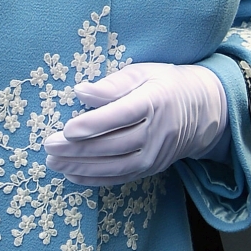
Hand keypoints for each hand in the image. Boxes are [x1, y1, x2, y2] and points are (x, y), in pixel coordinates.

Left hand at [43, 63, 226, 185]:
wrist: (202, 111)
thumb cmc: (166, 84)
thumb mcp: (143, 72)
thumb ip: (113, 83)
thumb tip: (81, 92)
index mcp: (154, 101)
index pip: (120, 116)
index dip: (93, 124)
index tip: (67, 128)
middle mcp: (156, 132)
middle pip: (112, 144)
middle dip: (77, 148)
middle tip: (48, 146)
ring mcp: (154, 155)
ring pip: (113, 165)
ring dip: (81, 166)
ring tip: (53, 162)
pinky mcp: (151, 169)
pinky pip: (120, 178)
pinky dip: (95, 179)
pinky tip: (73, 176)